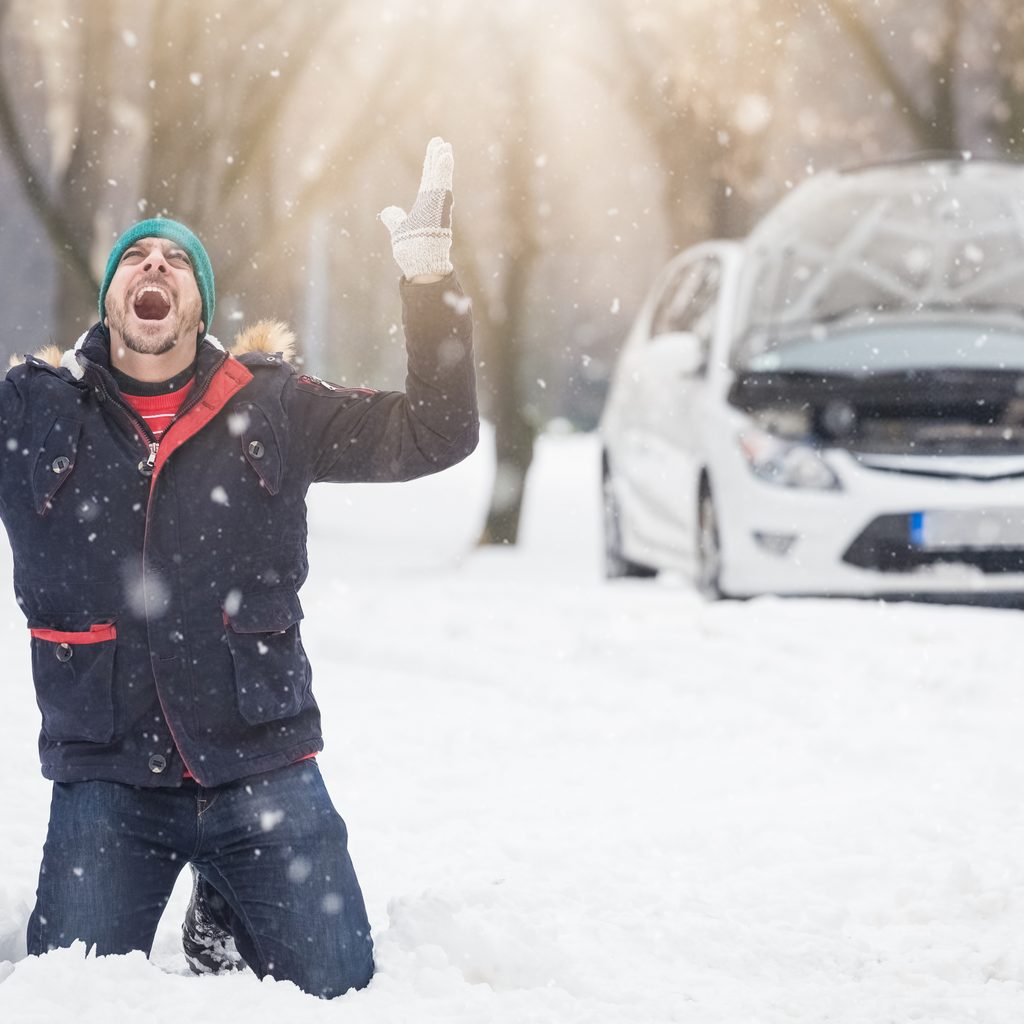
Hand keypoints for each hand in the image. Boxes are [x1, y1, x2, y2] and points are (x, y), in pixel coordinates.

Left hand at [380, 137, 453, 279]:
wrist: (420, 266)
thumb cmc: (412, 251)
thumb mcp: (399, 230)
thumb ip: (395, 219)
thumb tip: (388, 211)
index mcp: (425, 206)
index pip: (428, 180)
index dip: (431, 164)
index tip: (435, 148)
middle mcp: (433, 204)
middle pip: (435, 176)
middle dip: (437, 158)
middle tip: (440, 141)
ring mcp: (438, 206)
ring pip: (441, 179)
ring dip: (443, 163)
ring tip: (445, 146)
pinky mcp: (440, 208)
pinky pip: (442, 186)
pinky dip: (444, 171)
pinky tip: (446, 156)